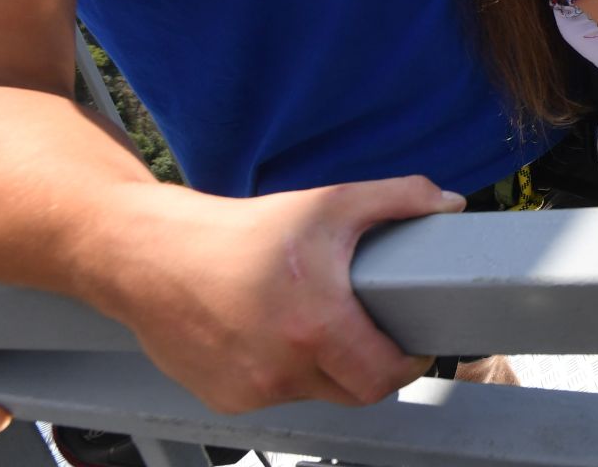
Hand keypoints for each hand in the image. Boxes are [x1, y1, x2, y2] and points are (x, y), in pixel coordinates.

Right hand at [89, 176, 462, 412]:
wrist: (149, 256)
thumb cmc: (238, 231)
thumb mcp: (329, 203)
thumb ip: (397, 199)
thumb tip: (448, 203)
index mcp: (315, 326)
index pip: (384, 377)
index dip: (408, 362)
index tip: (413, 342)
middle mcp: (282, 368)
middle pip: (356, 392)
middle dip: (374, 367)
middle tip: (377, 335)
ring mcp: (251, 390)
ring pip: (315, 392)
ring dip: (328, 367)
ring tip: (322, 324)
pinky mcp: (224, 398)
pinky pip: (276, 393)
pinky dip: (287, 370)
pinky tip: (278, 335)